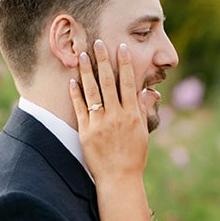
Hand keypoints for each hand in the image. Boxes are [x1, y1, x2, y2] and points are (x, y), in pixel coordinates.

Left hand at [69, 40, 149, 179]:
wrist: (119, 179)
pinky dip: (76, 94)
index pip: (128, 83)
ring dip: (87, 71)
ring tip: (82, 55)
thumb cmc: (133, 156)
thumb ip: (142, 109)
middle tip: (98, 42)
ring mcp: (100, 123)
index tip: (122, 47)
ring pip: (92, 92)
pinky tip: (72, 80)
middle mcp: (116, 116)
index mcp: (131, 115)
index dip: (125, 64)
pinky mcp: (86, 132)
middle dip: (103, 60)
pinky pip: (80, 109)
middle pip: (108, 82)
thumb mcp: (143, 132)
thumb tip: (147, 91)